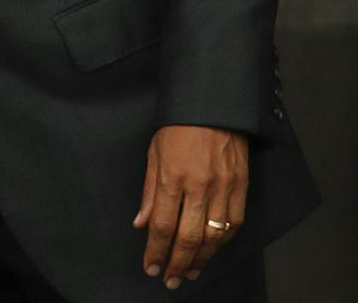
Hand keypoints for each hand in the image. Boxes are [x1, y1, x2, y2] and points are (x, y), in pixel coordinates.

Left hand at [134, 123, 249, 288]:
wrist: (214, 105)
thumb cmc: (179, 126)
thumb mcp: (154, 154)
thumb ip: (149, 192)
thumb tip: (142, 223)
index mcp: (173, 177)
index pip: (163, 225)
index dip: (156, 251)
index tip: (151, 267)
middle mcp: (199, 185)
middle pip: (188, 237)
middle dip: (177, 262)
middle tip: (170, 279)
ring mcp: (224, 187)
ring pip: (215, 235)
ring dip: (201, 258)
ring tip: (189, 271)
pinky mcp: (242, 185)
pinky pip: (234, 222)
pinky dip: (223, 241)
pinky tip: (212, 250)